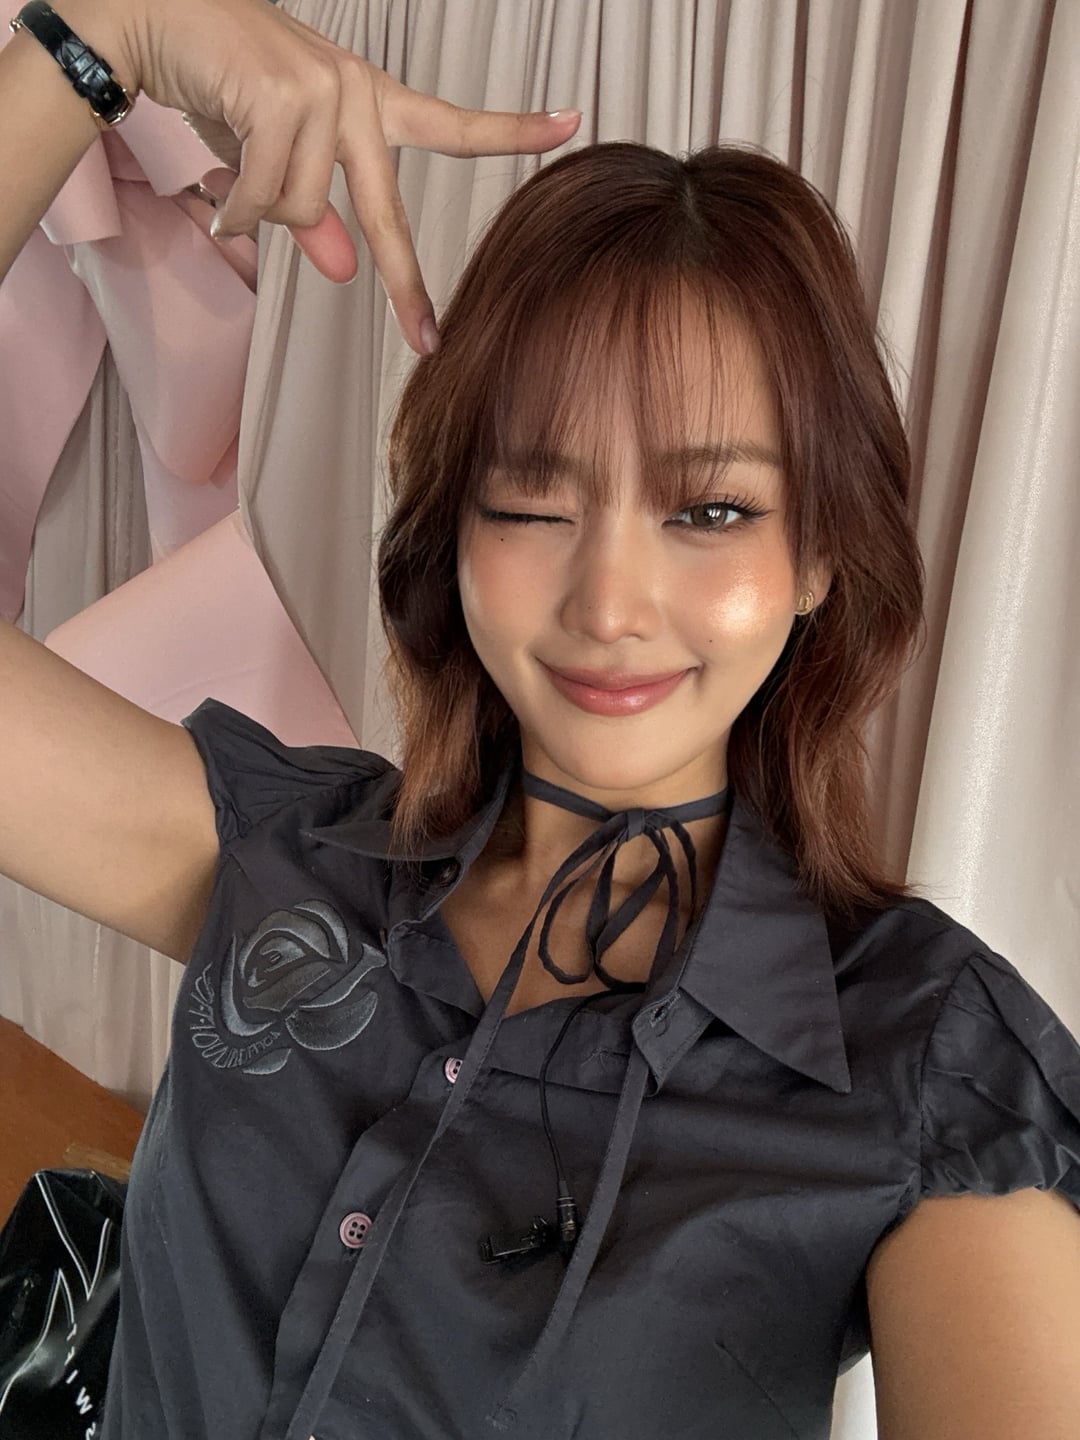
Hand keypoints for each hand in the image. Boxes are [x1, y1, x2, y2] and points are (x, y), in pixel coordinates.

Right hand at [112, 0, 580, 353]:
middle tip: (426, 340)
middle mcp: (355, 90)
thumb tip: (347, 270)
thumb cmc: (218, 80)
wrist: (152, 14)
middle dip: (405, 286)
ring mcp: (323, 91)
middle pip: (389, 213)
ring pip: (302, 210)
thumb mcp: (277, 154)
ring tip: (230, 172)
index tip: (570, 123)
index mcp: (367, 100)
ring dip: (257, 207)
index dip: (512, 130)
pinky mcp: (284, 97)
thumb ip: (316, 214)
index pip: (450, 124)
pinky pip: (266, 198)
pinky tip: (215, 181)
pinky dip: (234, 207)